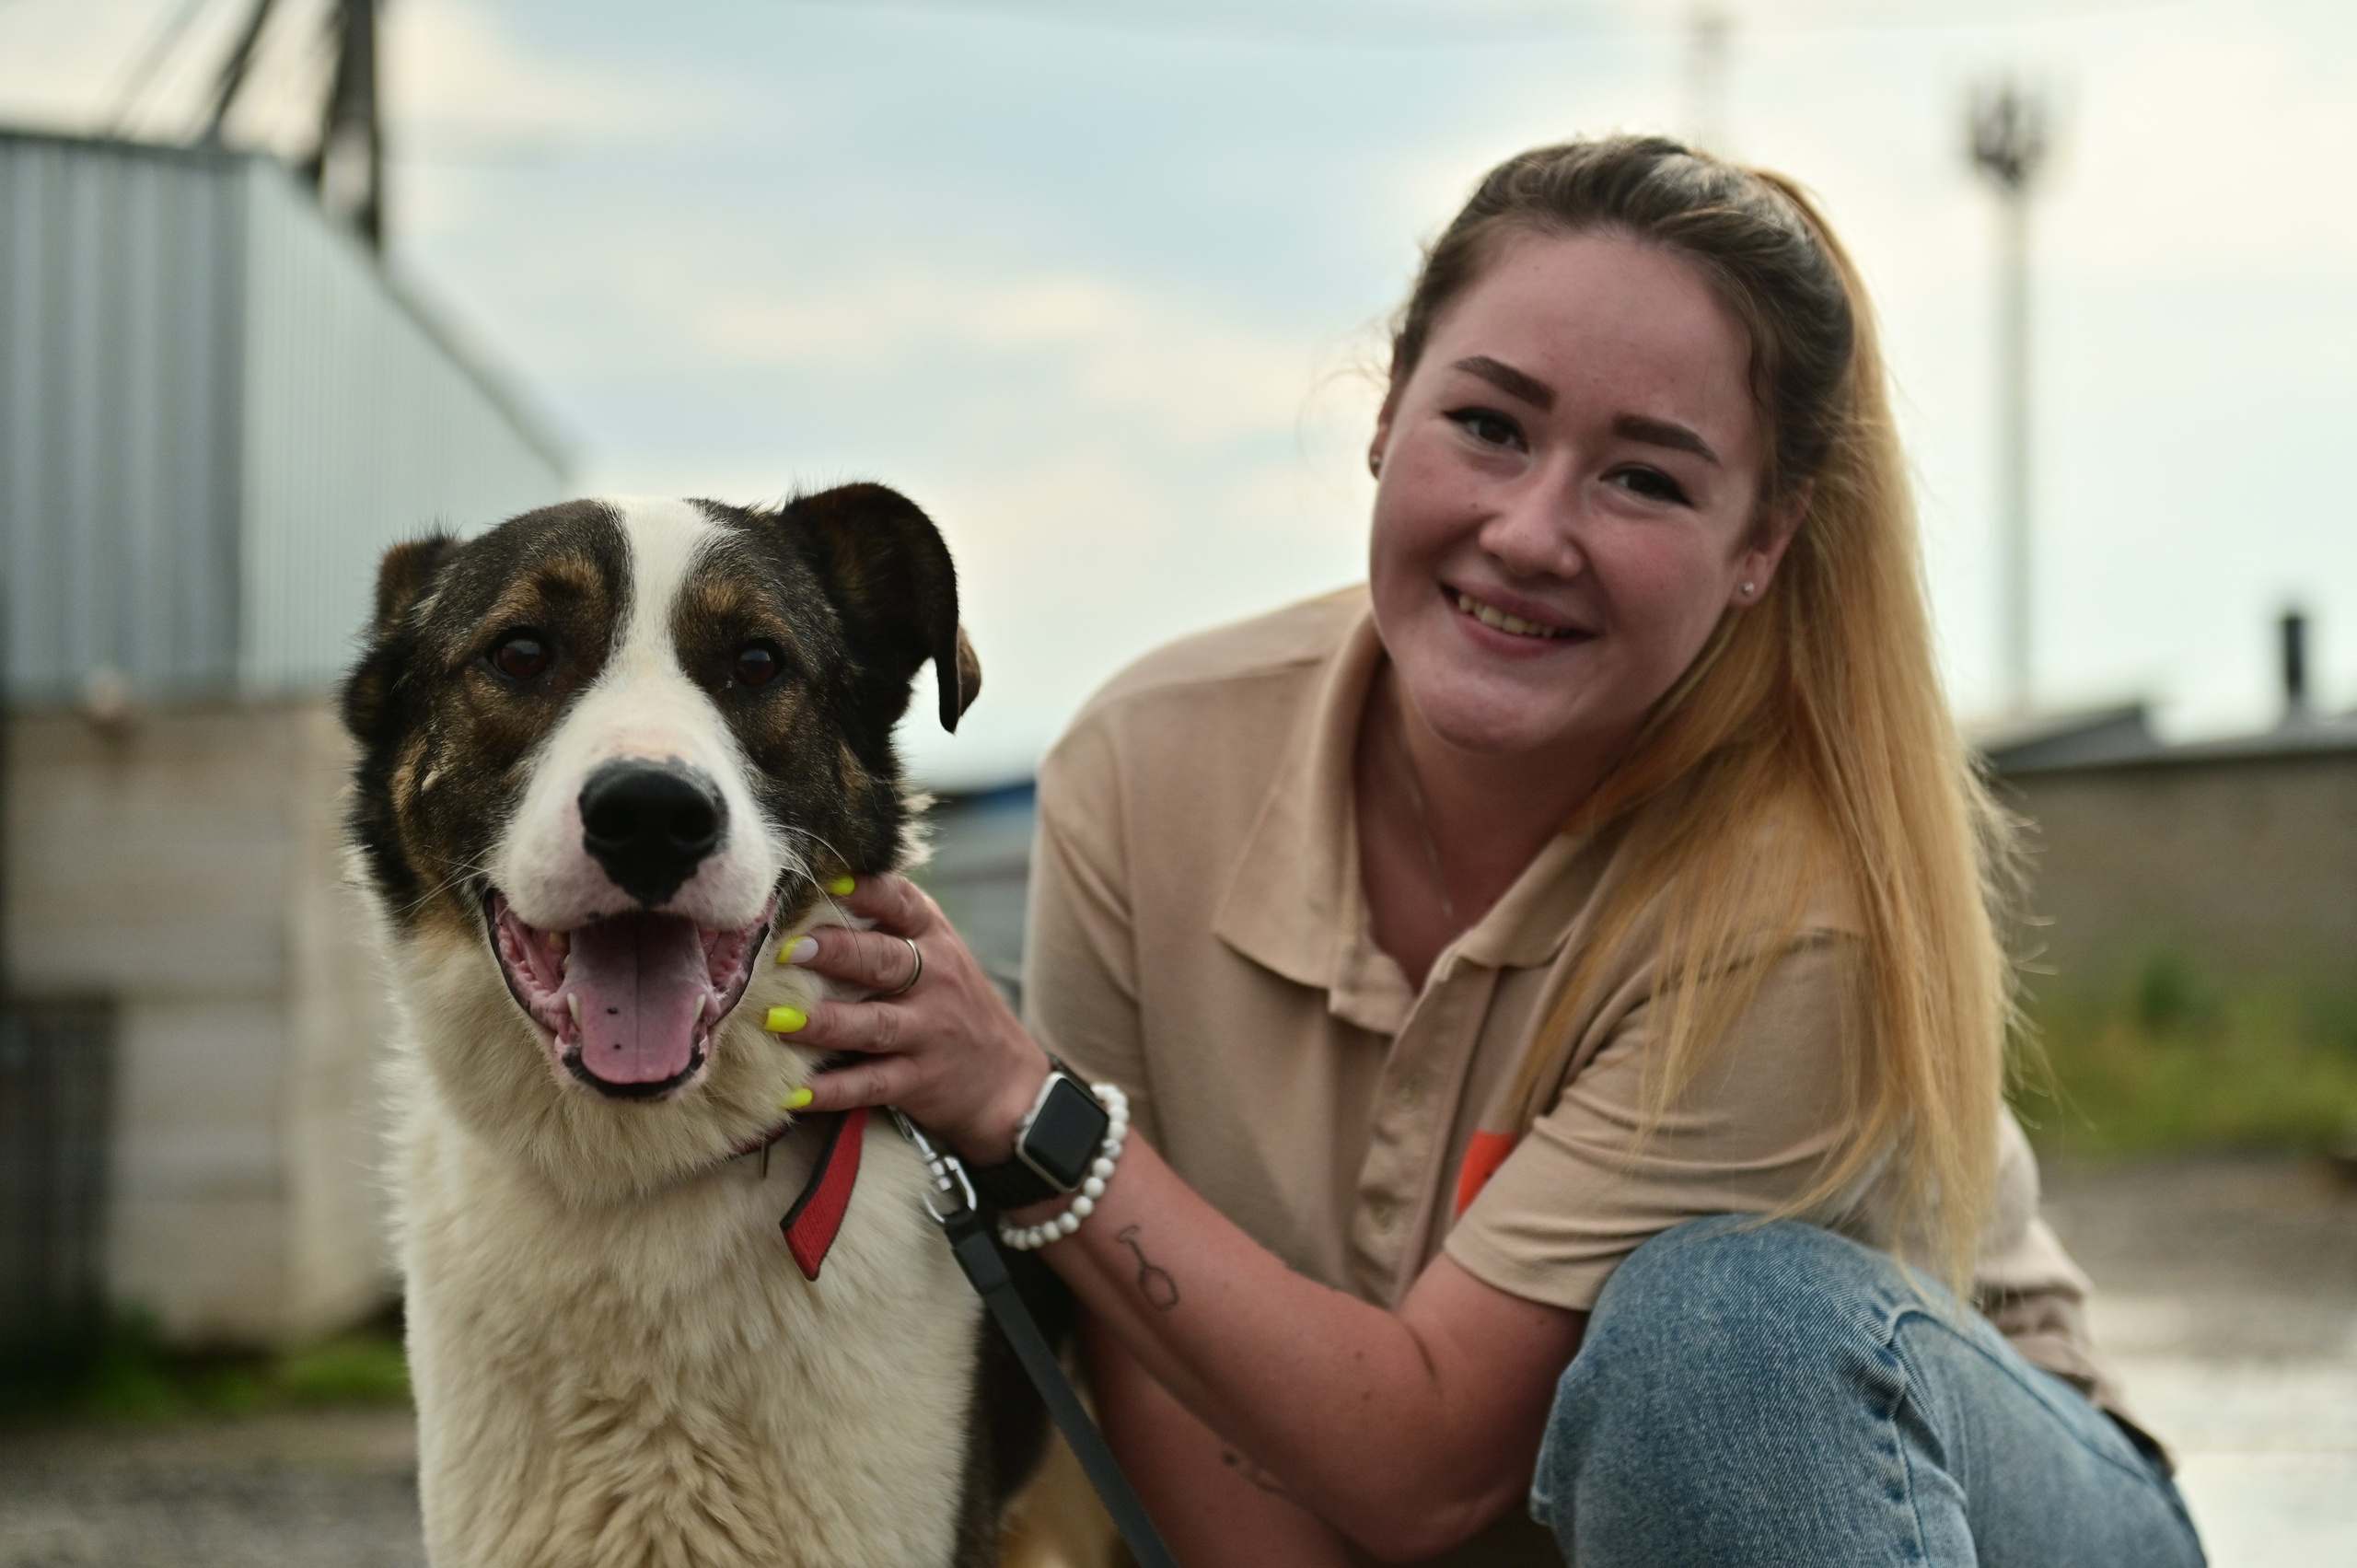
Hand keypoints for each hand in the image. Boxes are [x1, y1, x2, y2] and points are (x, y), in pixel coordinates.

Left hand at [773, 873, 1049, 1164]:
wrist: (1007, 1078)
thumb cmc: (952, 1003)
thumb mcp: (936, 954)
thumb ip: (887, 927)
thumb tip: (812, 893)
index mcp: (933, 938)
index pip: (901, 902)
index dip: (865, 889)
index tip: (827, 880)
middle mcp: (935, 979)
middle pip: (883, 960)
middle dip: (836, 952)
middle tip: (788, 950)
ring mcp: (928, 1031)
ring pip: (874, 1023)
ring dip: (825, 1022)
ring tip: (777, 1018)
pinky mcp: (919, 1079)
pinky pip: (871, 1083)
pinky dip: (832, 1089)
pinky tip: (794, 1091)